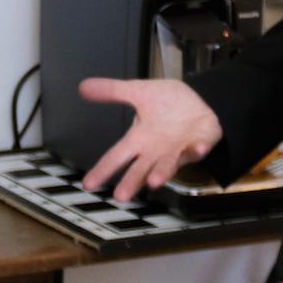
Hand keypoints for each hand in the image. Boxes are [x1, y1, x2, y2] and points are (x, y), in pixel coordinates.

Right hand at [77, 77, 222, 202]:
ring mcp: (178, 151)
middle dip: (132, 182)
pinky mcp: (199, 144)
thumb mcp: (137, 92)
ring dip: (162, 173)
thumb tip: (83, 86)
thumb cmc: (167, 104)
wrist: (199, 102)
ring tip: (154, 181)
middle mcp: (156, 151)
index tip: (88, 185)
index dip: (102, 170)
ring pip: (168, 165)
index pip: (117, 156)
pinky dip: (198, 150)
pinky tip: (198, 148)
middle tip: (121, 196)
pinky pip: (198, 149)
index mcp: (139, 140)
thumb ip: (112, 91)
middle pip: (140, 169)